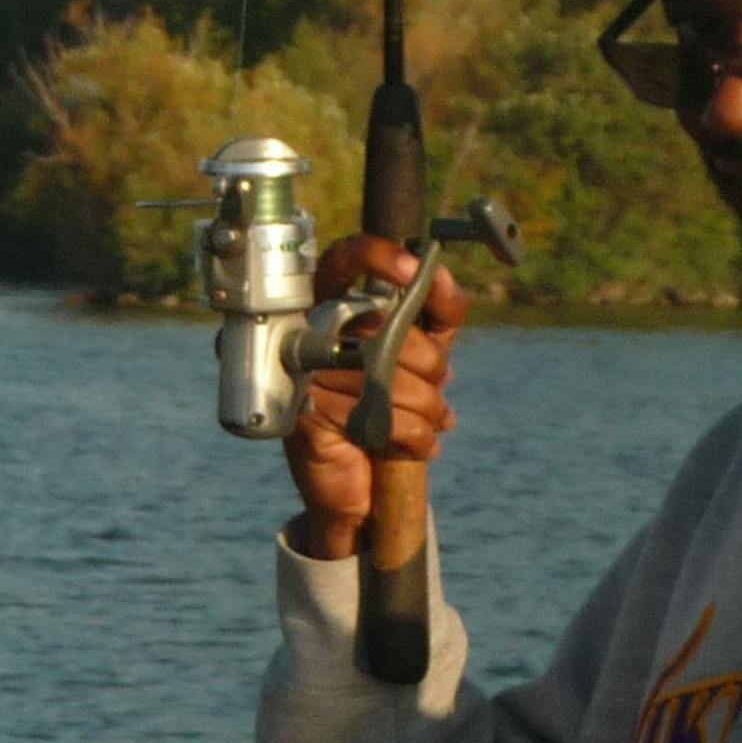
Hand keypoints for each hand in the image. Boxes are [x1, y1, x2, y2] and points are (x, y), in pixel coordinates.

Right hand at [284, 234, 467, 560]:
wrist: (358, 487)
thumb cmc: (388, 408)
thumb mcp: (423, 355)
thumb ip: (437, 313)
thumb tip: (437, 273)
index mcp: (336, 306)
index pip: (347, 259)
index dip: (379, 256)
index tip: (413, 267)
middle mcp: (312, 330)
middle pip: (392, 327)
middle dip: (430, 368)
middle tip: (431, 394)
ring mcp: (304, 369)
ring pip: (393, 375)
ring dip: (425, 409)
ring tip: (422, 423)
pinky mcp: (307, 410)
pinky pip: (384, 415)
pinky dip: (413, 436)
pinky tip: (408, 444)